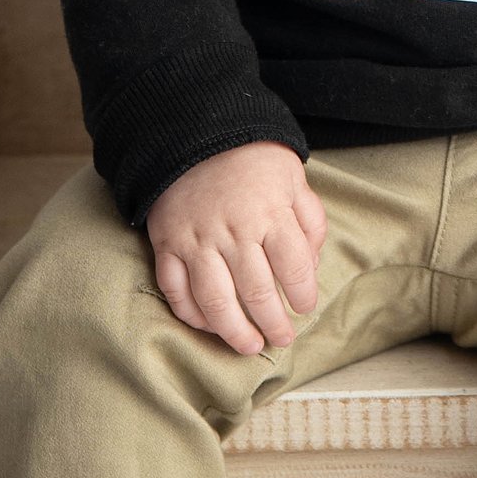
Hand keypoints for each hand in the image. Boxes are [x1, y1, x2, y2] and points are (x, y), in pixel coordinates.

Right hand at [144, 142, 327, 355]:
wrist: (195, 132)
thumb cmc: (253, 160)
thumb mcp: (294, 179)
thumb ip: (309, 222)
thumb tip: (309, 268)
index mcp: (270, 213)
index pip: (294, 268)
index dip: (304, 295)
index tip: (305, 307)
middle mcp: (233, 230)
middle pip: (257, 292)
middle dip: (273, 324)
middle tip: (282, 338)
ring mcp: (196, 239)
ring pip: (215, 301)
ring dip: (235, 331)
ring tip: (250, 346)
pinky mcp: (167, 243)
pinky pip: (175, 289)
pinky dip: (191, 314)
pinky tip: (209, 325)